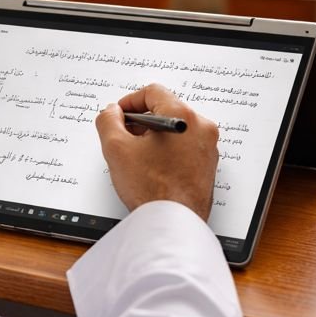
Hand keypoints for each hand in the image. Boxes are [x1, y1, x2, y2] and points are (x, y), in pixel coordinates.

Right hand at [95, 83, 218, 219]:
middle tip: (123, 136)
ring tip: (136, 157)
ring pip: (174, 129)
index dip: (129, 101)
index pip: (153, 92)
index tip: (119, 115)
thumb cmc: (152, 190)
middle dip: (140, 121)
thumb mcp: (116, 148)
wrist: (173, 224)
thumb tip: (111, 112)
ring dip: (152, 136)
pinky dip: (166, 151)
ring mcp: (207, 148)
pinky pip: (183, 147)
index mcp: (182, 117)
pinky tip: (151, 168)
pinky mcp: (207, 165)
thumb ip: (108, 120)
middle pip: (165, 109)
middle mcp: (201, 128)